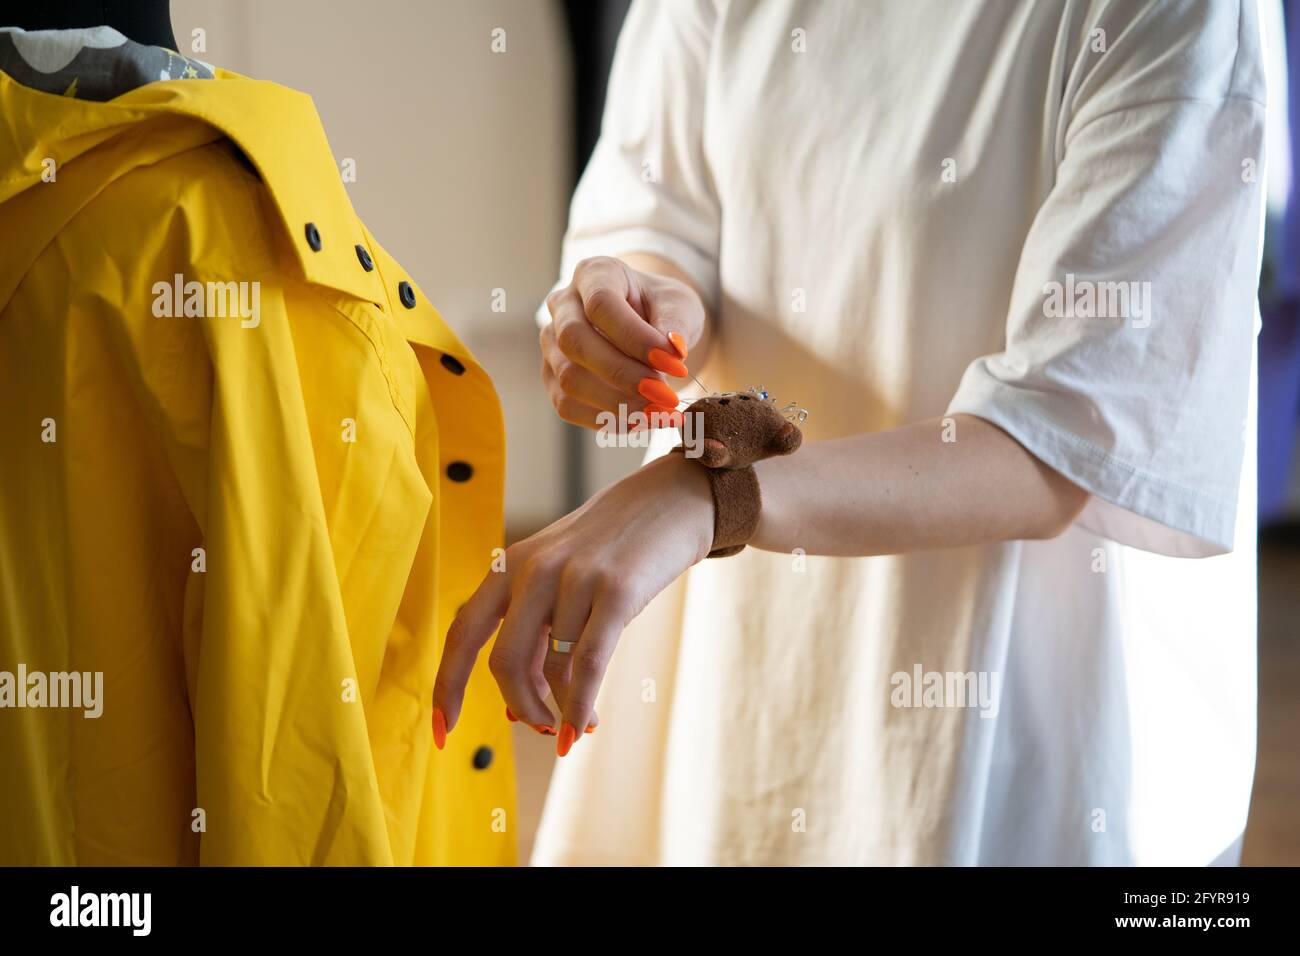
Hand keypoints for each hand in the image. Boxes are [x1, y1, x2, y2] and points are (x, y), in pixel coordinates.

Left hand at [432, 453, 714, 755]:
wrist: (670, 499)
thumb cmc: (611, 549)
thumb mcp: (560, 580)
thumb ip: (534, 632)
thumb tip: (515, 710)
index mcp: (510, 565)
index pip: (463, 633)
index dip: (447, 687)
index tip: (441, 732)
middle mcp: (534, 569)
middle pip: (504, 662)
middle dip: (521, 707)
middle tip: (541, 727)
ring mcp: (575, 578)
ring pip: (550, 669)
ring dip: (560, 710)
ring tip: (577, 726)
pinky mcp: (616, 591)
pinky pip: (589, 663)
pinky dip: (580, 704)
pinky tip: (581, 727)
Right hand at [540, 256, 705, 429]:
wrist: (647, 325)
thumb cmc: (662, 308)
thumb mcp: (680, 304)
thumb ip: (677, 323)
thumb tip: (673, 350)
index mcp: (593, 273)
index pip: (601, 304)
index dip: (636, 338)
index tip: (676, 363)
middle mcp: (563, 306)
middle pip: (575, 342)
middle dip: (623, 375)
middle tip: (667, 396)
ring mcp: (552, 344)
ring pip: (568, 379)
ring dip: (618, 403)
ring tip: (662, 413)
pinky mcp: (552, 378)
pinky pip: (568, 405)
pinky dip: (607, 419)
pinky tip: (643, 421)